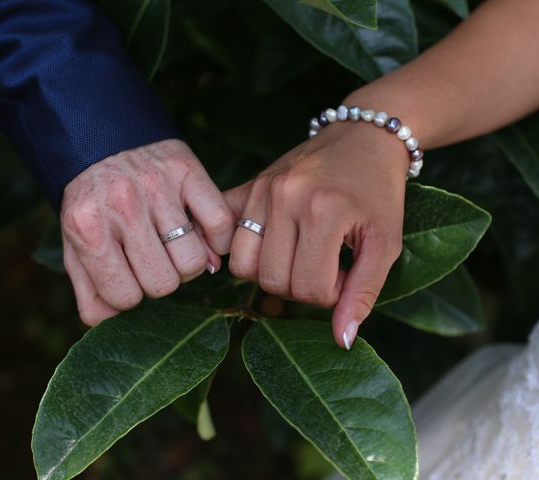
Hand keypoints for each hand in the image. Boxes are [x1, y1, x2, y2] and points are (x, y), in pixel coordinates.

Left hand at [61, 139, 234, 325]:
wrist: (101, 138)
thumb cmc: (91, 201)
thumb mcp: (74, 244)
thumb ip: (89, 289)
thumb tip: (117, 321)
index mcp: (88, 228)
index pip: (123, 298)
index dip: (129, 295)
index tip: (128, 277)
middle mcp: (123, 206)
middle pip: (163, 284)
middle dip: (159, 280)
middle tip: (152, 260)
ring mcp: (158, 187)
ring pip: (192, 262)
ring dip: (187, 264)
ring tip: (173, 246)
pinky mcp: (188, 170)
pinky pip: (220, 225)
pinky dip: (217, 240)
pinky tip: (200, 234)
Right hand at [225, 123, 406, 348]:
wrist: (363, 138)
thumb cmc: (379, 193)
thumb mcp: (385, 243)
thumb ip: (364, 293)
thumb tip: (341, 341)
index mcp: (324, 212)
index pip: (309, 289)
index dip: (329, 295)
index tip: (344, 274)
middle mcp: (285, 198)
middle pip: (272, 280)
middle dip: (299, 287)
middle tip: (323, 267)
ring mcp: (261, 190)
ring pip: (242, 265)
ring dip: (269, 273)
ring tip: (297, 257)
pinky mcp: (248, 185)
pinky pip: (225, 235)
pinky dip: (239, 249)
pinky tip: (264, 247)